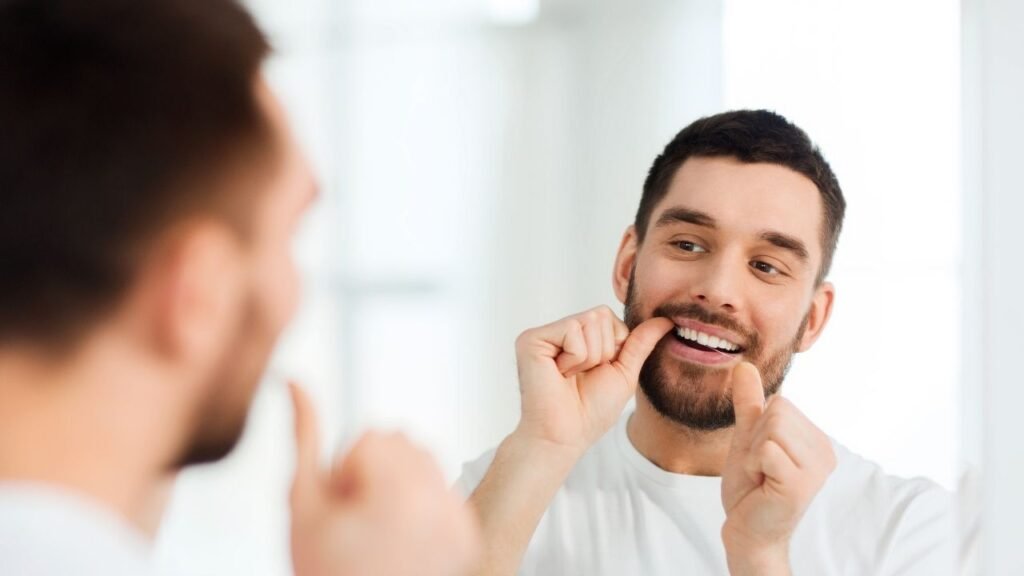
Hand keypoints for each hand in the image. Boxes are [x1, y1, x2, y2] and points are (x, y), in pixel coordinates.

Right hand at [288, 382, 479, 575]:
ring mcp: (458, 521)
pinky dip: (422, 505)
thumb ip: (303, 437)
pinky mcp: (467, 535)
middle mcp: (439, 503)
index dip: (345, 472)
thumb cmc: (328, 572)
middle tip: (357, 521)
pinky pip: (442, 489)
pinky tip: (400, 538)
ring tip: (377, 529)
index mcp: (401, 492)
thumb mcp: (302, 505)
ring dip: (398, 483)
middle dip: (374, 472)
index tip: (342, 509)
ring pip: (424, 462)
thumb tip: (296, 384)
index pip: (372, 437)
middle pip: (402, 443)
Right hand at [513, 305, 672, 454]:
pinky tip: (559, 374)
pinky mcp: (531, 339)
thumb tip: (666, 319)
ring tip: (570, 376)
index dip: (614, 347)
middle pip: (601, 315)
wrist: (566, 435)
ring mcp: (544, 334)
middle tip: (581, 376)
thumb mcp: (624, 372)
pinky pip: (572, 330)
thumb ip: (641, 343)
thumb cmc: (591, 411)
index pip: (609, 317)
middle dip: (603, 351)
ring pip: (589, 321)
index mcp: (578, 337)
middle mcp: (559, 331)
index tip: (596, 372)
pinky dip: (575, 358)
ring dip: (590, 357)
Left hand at [720, 363, 835, 574]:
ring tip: (762, 476)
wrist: (747, 530)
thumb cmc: (750, 488)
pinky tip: (762, 486)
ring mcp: (816, 469)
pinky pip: (766, 449)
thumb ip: (750, 403)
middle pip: (777, 411)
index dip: (758, 428)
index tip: (762, 458)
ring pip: (772, 427)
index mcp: (817, 440)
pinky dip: (753, 465)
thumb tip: (744, 365)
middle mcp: (825, 452)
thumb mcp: (747, 437)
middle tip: (760, 469)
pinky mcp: (800, 484)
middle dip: (755, 439)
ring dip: (753, 453)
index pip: (780, 402)